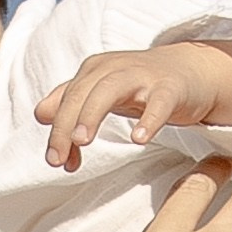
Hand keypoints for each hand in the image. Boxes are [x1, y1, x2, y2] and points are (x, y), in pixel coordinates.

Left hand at [35, 41, 231, 171]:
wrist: (191, 71)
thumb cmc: (140, 86)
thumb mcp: (102, 92)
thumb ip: (71, 102)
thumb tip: (40, 114)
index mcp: (95, 71)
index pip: (68, 100)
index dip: (58, 131)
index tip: (56, 162)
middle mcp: (115, 69)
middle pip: (83, 93)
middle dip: (67, 125)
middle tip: (57, 159)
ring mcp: (144, 76)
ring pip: (112, 89)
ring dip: (93, 113)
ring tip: (83, 141)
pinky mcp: (171, 88)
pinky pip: (159, 102)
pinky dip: (149, 119)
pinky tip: (139, 139)